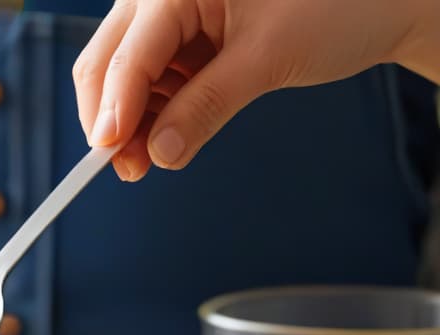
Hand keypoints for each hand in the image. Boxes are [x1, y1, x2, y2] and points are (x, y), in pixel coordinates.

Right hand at [74, 0, 439, 181]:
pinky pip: (148, 77)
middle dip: (111, 119)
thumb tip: (160, 153)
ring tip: (146, 163)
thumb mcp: (266, 59)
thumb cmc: (335, 6)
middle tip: (126, 169)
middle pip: (107, 61)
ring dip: (128, 122)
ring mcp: (167, 11)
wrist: (377, 0)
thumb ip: (206, 106)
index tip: (110, 156)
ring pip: (120, 74)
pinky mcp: (181, 34)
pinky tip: (161, 138)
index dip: (114, 111)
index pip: (129, 56)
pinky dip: (150, 112)